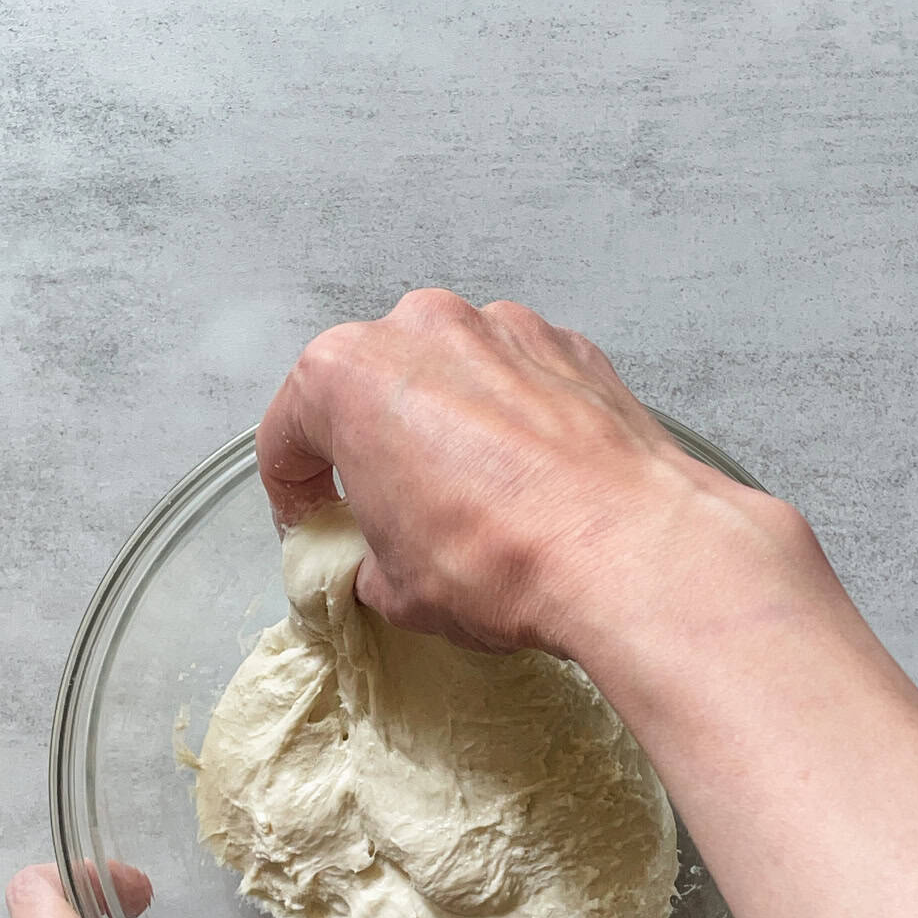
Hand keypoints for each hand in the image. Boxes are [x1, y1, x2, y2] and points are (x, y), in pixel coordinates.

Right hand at [256, 287, 802, 660]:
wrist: (628, 548)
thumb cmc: (496, 559)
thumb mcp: (396, 590)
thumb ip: (366, 562)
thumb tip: (379, 565)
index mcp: (347, 375)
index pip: (288, 432)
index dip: (291, 492)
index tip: (312, 528)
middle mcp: (421, 328)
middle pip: (371, 389)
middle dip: (372, 448)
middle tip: (391, 515)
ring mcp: (503, 328)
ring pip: (450, 377)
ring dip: (446, 428)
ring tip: (473, 501)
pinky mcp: (571, 347)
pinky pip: (518, 383)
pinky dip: (513, 423)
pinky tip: (532, 483)